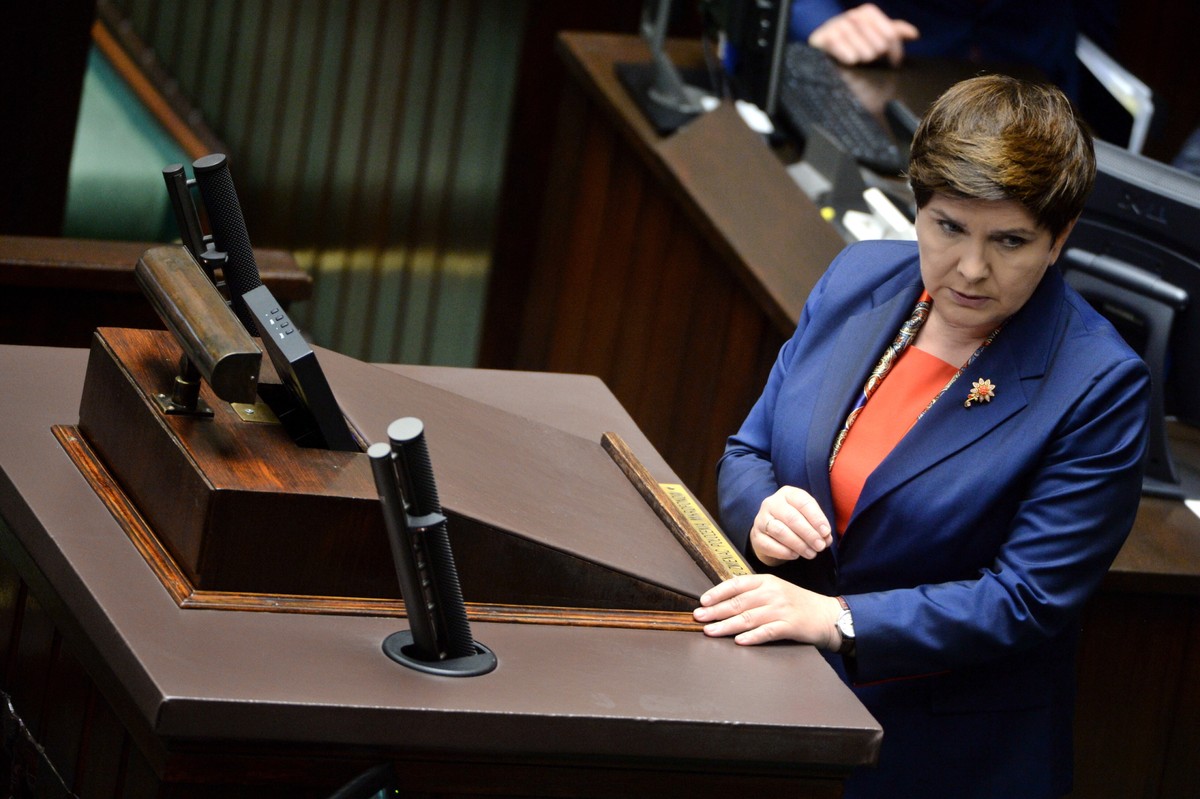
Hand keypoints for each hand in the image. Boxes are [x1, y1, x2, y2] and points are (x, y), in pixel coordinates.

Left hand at [693, 574, 842, 647]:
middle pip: (738, 602)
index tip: (703, 601)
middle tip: (698, 618)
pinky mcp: (790, 625)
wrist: (826, 614)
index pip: (736, 583)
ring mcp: (781, 609)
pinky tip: (739, 641)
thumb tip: (723, 599)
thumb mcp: (775, 589)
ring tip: (710, 631)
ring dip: (727, 625)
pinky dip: (752, 636)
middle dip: (715, 611)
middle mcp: (772, 592)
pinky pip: (767, 631)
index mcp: (766, 580)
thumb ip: (753, 592)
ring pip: (748, 617)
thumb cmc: (797, 603)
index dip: (717, 592)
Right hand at [750, 486, 832, 565]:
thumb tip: (826, 539)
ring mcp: (761, 519)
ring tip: (811, 553)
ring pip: (780, 531)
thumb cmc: (795, 521)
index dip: (816, 518)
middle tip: (820, 546)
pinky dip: (785, 552)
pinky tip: (795, 555)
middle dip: (809, 534)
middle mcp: (771, 503)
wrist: (771, 532)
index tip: (826, 532)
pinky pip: (769, 545)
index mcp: (788, 494)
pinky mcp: (756, 536)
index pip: (803, 502)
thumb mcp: (808, 517)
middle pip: (791, 517)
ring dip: (798, 544)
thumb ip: (819, 526)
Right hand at [808, 3, 919, 67]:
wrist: (820, 44)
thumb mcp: (874, 33)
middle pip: (879, 46)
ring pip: (866, 54)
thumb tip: (915, 34)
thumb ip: (895, 32)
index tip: (893, 61)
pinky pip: (850, 56)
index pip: (891, 36)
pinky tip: (848, 60)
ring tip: (855, 57)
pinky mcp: (825, 39)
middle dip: (876, 56)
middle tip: (868, 57)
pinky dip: (850, 61)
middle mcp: (853, 15)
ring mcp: (838, 26)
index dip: (895, 52)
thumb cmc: (851, 39)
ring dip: (862, 60)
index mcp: (867, 11)